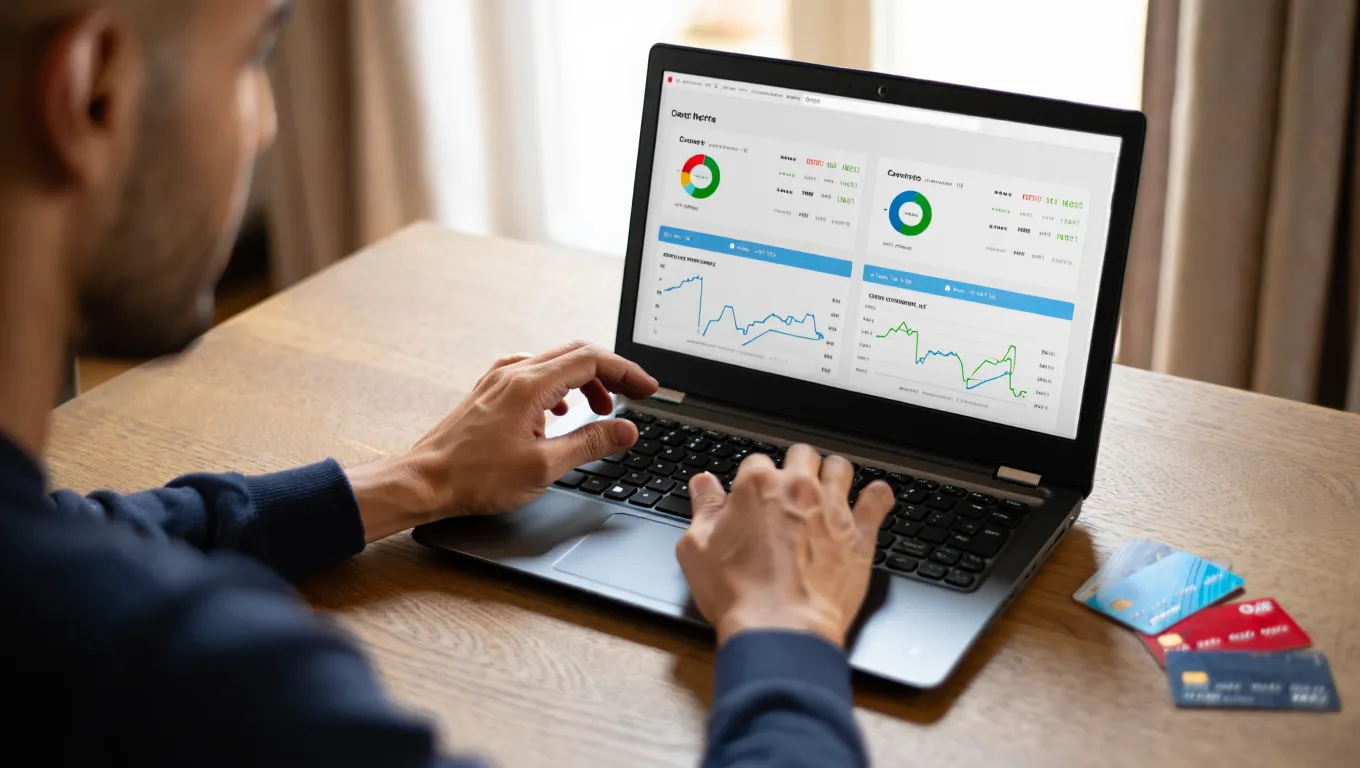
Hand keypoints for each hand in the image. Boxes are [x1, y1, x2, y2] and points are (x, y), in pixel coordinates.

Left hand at [348, 341, 657, 540]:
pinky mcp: (491, 392)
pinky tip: (561, 415)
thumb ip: (590, 443)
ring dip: (585, 381)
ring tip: (601, 411)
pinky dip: (560, 388)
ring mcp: (499, 380)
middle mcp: (513, 373)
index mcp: (529, 384)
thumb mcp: (544, 466)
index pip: (591, 359)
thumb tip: (627, 430)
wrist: (424, 481)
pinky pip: (535, 375)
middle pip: (576, 354)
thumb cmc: (475, 477)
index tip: (649, 389)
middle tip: (636, 395)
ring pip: (555, 364)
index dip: (626, 372)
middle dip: (611, 373)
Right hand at [676, 444, 894, 647]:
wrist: (780, 627)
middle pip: (802, 455)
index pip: (757, 461)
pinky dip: (876, 496)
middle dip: (796, 467)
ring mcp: (832, 509)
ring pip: (840, 467)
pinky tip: (872, 499)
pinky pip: (878, 498)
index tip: (753, 496)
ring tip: (827, 490)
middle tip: (791, 490)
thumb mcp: (697, 548)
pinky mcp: (859, 533)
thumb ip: (704, 508)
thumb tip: (703, 484)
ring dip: (832, 475)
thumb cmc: (738, 592)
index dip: (754, 479)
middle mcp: (798, 489)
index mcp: (757, 486)